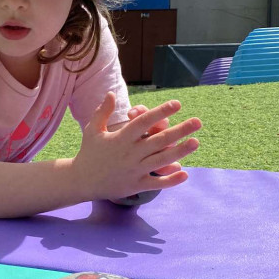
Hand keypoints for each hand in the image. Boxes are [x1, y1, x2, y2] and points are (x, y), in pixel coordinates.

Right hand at [74, 93, 200, 200]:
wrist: (80, 181)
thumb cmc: (88, 153)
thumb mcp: (93, 130)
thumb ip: (103, 111)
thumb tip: (111, 93)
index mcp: (121, 138)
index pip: (144, 122)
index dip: (161, 112)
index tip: (177, 104)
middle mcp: (129, 153)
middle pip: (158, 140)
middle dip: (179, 130)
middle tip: (198, 122)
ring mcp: (134, 170)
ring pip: (161, 160)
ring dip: (180, 151)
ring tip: (195, 142)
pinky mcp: (135, 185)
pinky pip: (156, 183)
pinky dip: (171, 180)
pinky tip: (184, 173)